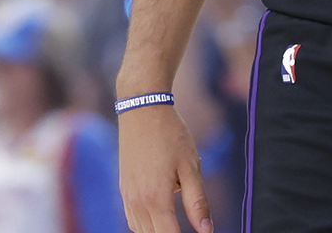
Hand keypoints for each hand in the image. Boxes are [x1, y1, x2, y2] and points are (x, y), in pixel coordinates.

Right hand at [118, 104, 213, 232]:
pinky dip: (145, 225)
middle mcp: (137, 201)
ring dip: (157, 231)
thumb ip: (197, 202)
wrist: (143, 110)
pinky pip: (132, 218)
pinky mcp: (124, 188)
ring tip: (175, 223)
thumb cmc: (170, 135)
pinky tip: (160, 216)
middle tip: (189, 227)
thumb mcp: (191, 167)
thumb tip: (207, 231)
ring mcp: (127, 195)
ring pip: (141, 230)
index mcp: (156, 198)